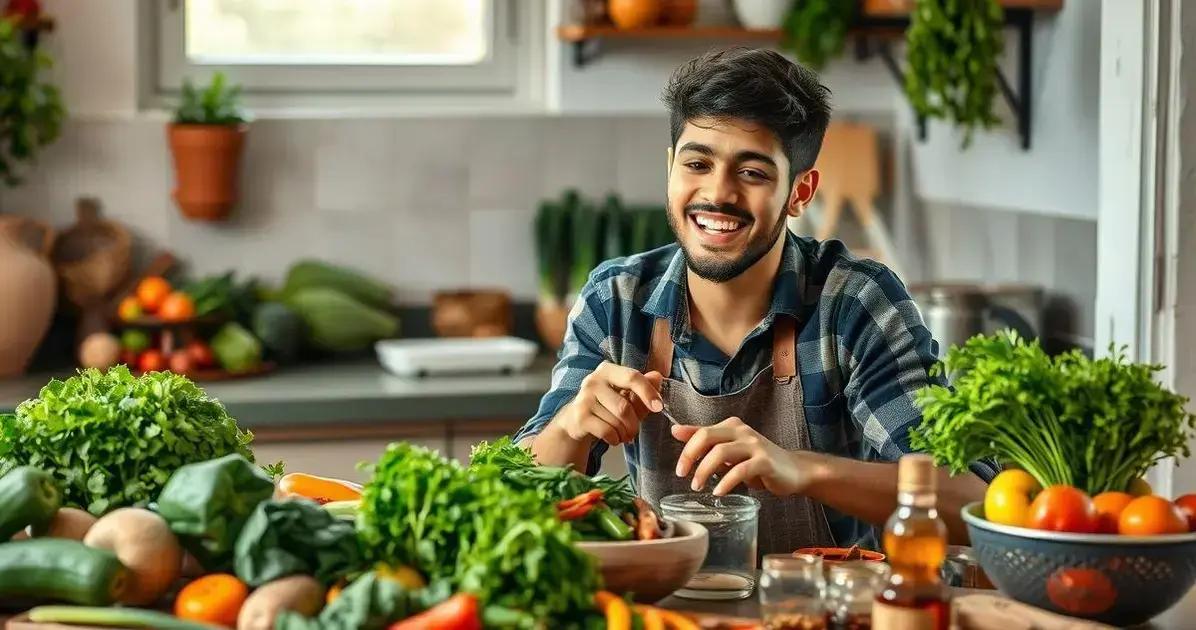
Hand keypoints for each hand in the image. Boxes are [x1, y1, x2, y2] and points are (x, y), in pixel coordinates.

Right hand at [553, 362, 663, 445]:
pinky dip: (615, 439)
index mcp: (608, 370)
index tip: (658, 407)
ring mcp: (584, 398)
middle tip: (634, 430)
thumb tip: (658, 377)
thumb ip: (644, 388)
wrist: (577, 420)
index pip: (632, 377)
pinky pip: (606, 431)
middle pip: (624, 406)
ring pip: (616, 421)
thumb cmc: (607, 406)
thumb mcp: (628, 396)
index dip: (648, 393)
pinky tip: (613, 438)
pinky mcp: (580, 416)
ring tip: (623, 435)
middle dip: (634, 424)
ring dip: (625, 433)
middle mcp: (594, 380)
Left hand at [672, 417, 824, 495]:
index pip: (701, 432)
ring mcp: (755, 445)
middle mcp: (742, 431)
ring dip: (705, 470)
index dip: (687, 450)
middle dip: (690, 456)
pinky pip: (740, 470)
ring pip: (721, 452)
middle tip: (683, 476)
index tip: (679, 469)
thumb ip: (704, 440)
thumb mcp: (729, 450)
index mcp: (731, 427)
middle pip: (708, 436)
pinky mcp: (765, 461)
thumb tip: (675, 430)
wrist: (793, 471)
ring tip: (698, 486)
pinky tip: (719, 492)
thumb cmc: (758, 462)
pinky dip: (726, 482)